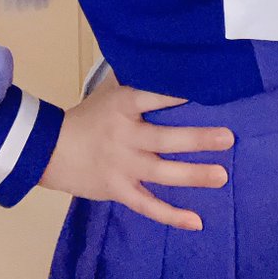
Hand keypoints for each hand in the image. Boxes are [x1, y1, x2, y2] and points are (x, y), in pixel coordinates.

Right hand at [39, 76, 234, 230]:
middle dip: (198, 139)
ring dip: (193, 175)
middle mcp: (125, 136)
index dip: (177, 94)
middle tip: (228, 137)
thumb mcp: (110, 92)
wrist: (49, 149)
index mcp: (123, 105)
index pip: (154, 96)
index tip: (205, 91)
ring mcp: (122, 166)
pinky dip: (171, 216)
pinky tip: (196, 221)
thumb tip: (166, 57)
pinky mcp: (119, 190)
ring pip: (162, 173)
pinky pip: (148, 206)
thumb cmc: (89, 116)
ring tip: (221, 175)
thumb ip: (137, 79)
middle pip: (165, 139)